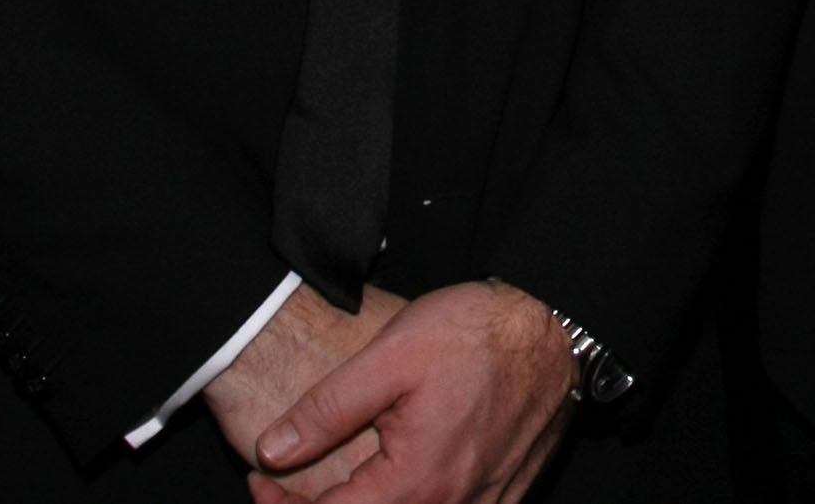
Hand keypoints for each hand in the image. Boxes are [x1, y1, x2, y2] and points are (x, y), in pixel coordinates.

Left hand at [250, 280, 576, 503]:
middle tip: (283, 485)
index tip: (257, 480)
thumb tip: (272, 451)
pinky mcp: (503, 495)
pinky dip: (412, 500)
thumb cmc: (478, 334)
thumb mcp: (390, 356)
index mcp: (416, 484)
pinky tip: (397, 476)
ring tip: (338, 482)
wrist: (556, 327)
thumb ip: (327, 409)